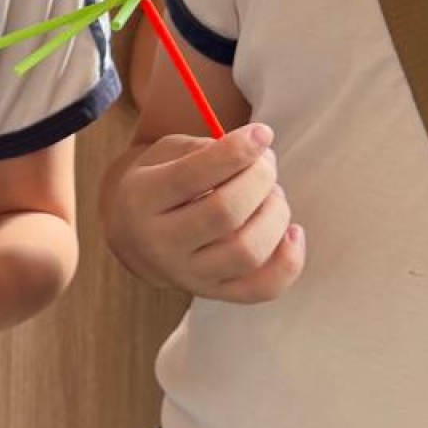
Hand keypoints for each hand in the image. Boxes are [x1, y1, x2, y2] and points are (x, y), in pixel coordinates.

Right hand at [107, 123, 303, 301]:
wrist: (135, 239)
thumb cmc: (160, 184)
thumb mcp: (167, 154)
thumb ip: (206, 149)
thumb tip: (257, 152)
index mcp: (142, 200)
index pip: (194, 175)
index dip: (237, 151)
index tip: (262, 134)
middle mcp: (162, 244)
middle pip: (226, 213)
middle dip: (260, 179)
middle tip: (266, 163)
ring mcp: (189, 276)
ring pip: (247, 252)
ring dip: (275, 215)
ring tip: (272, 196)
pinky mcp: (215, 293)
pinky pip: (262, 288)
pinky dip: (289, 261)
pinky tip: (291, 232)